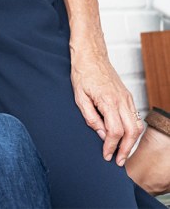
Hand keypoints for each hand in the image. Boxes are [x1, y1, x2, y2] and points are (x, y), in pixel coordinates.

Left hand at [70, 44, 141, 165]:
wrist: (91, 55)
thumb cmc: (82, 73)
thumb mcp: (79, 96)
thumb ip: (90, 117)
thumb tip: (101, 134)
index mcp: (108, 101)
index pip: (115, 131)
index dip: (111, 146)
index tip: (106, 155)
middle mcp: (122, 101)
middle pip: (131, 132)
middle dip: (126, 149)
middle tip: (119, 161)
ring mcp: (127, 98)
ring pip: (137, 126)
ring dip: (131, 142)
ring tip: (122, 153)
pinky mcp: (128, 96)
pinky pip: (135, 117)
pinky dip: (132, 131)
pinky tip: (125, 137)